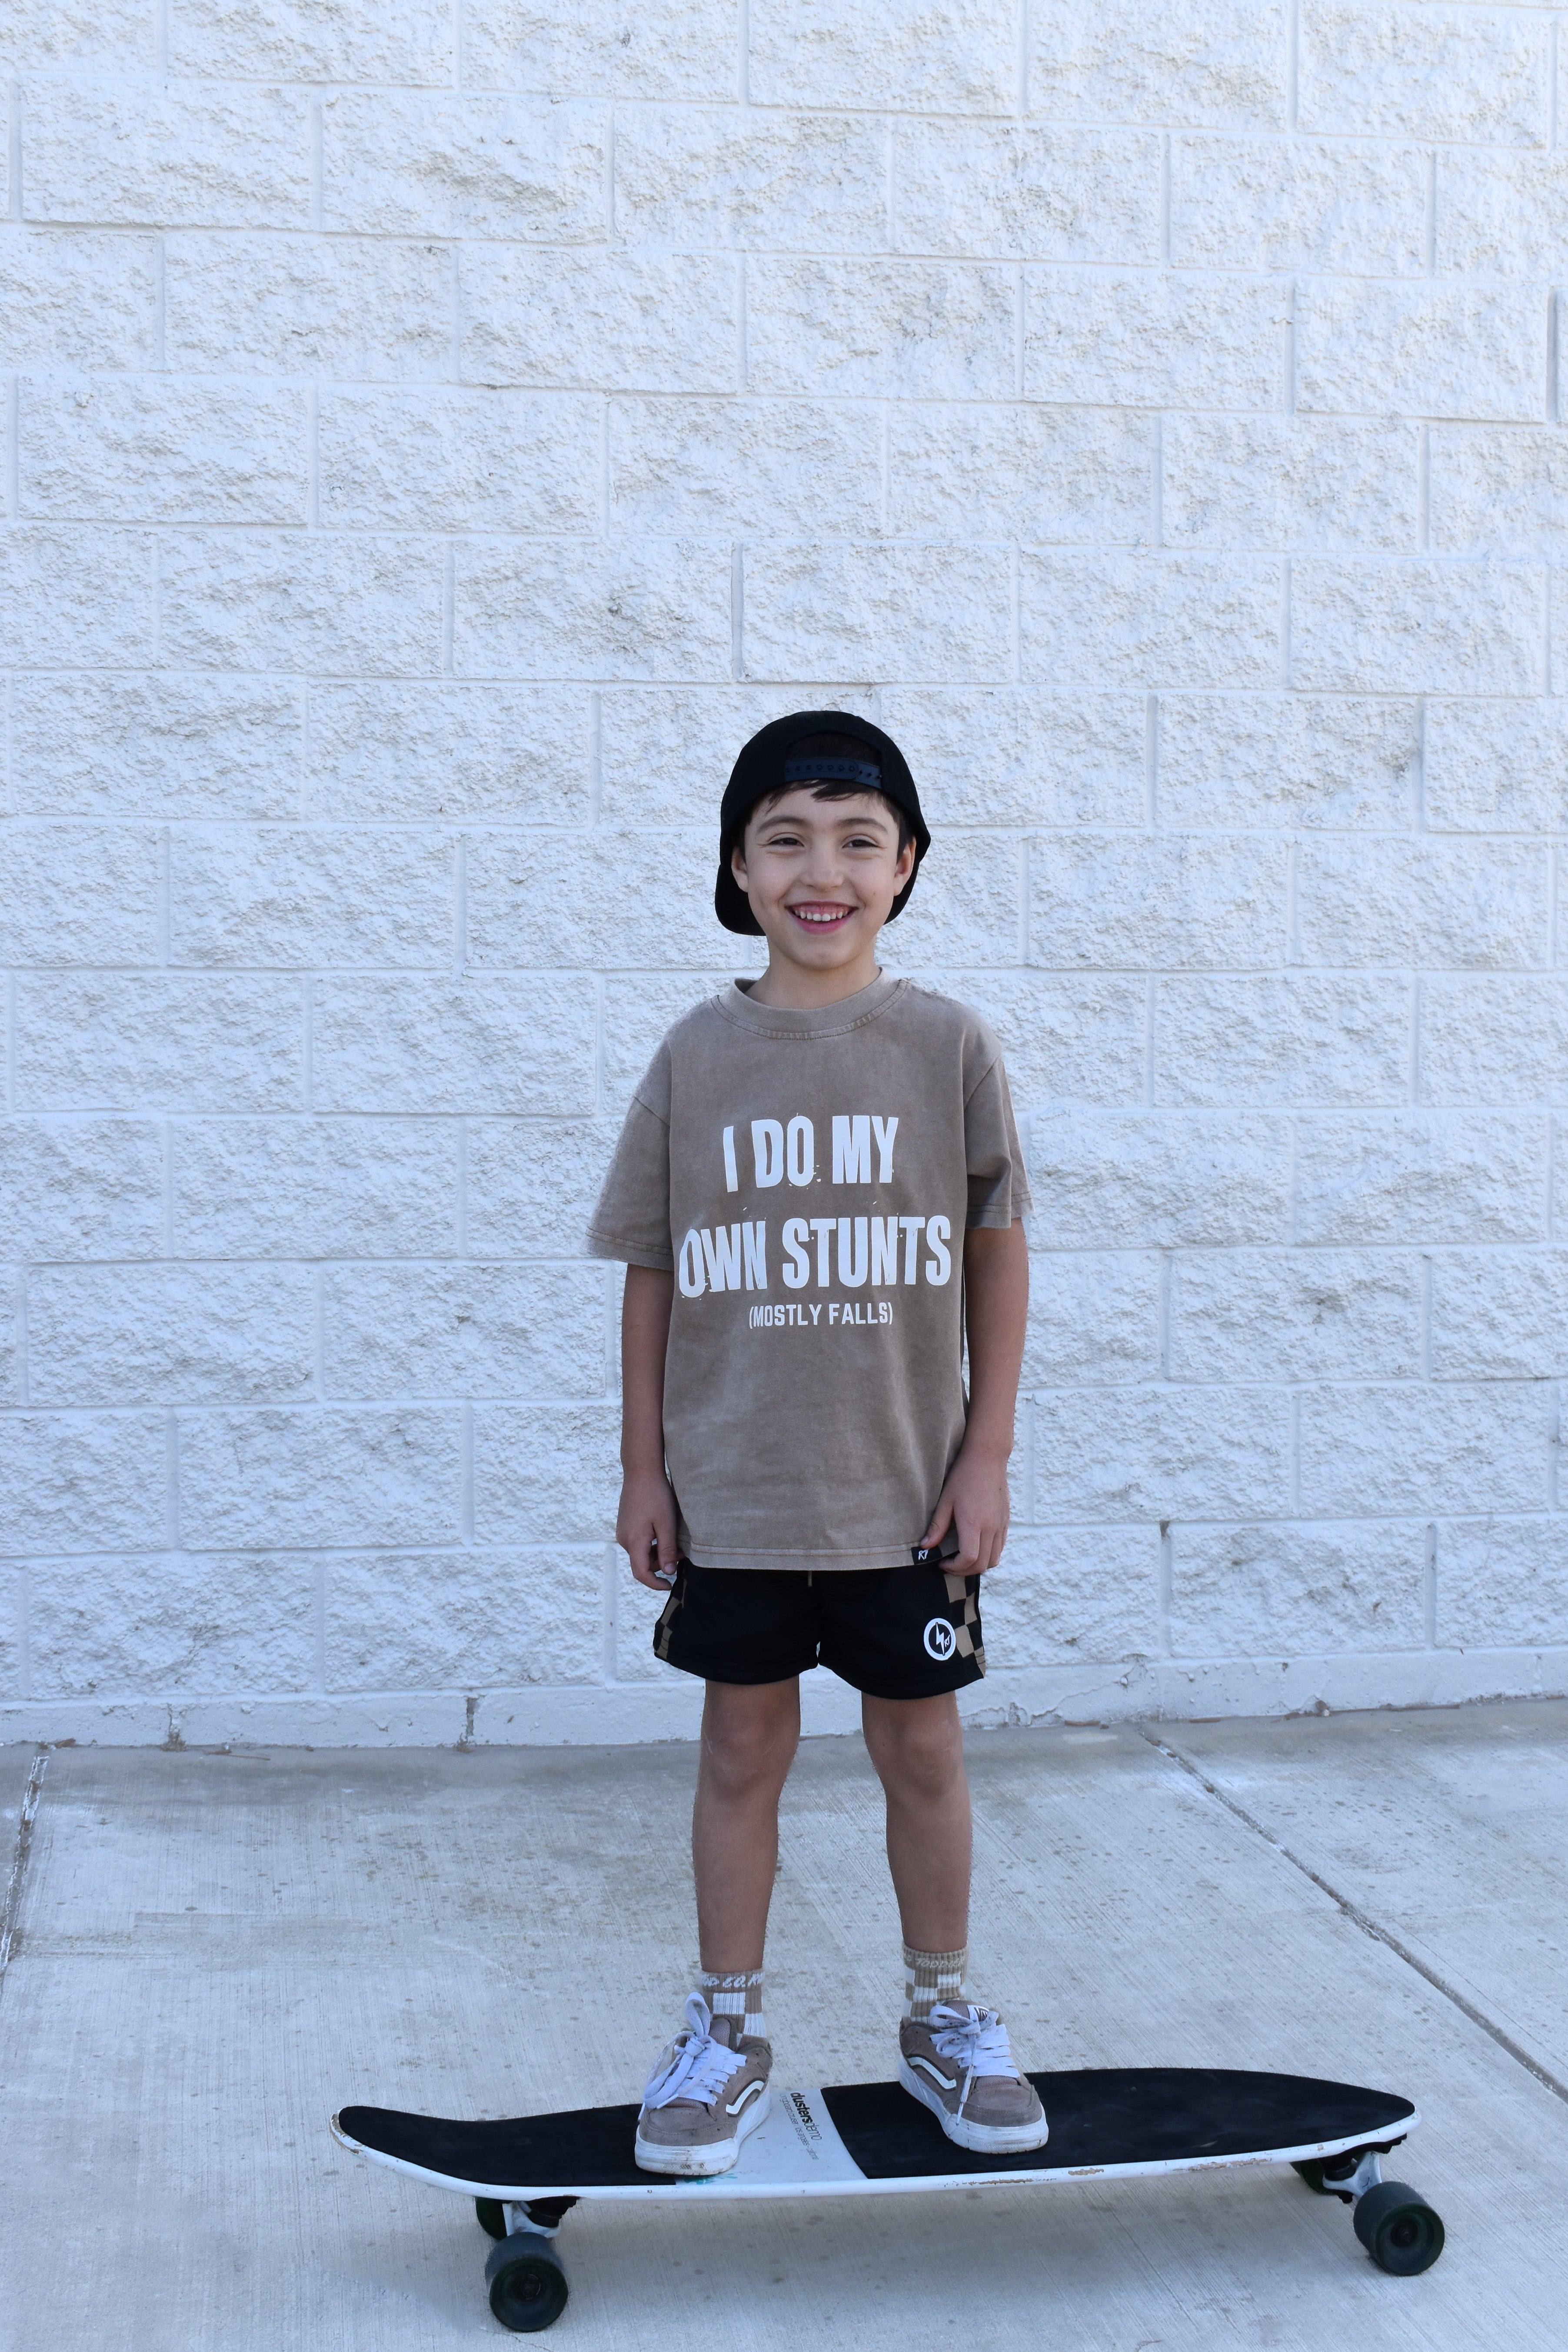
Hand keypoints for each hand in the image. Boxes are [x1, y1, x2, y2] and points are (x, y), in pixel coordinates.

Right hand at [617, 1466, 679, 1591]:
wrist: (641, 1471)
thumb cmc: (656, 1496)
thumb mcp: (666, 1524)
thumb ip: (667, 1550)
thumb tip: (668, 1572)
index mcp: (633, 1541)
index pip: (641, 1573)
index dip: (655, 1584)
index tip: (669, 1585)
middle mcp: (624, 1539)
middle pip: (642, 1563)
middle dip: (662, 1564)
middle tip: (681, 1552)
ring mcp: (623, 1532)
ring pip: (642, 1553)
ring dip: (658, 1552)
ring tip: (675, 1539)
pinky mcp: (626, 1525)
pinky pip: (639, 1543)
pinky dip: (652, 1543)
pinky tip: (664, 1531)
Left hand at [919, 1448, 1010, 1573]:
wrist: (987, 1458)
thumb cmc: (963, 1476)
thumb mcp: (945, 1500)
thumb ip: (937, 1526)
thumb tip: (925, 1547)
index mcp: (974, 1523)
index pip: (969, 1558)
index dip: (955, 1567)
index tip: (942, 1562)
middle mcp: (991, 1527)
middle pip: (982, 1564)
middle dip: (964, 1571)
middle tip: (949, 1564)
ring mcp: (1001, 1525)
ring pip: (994, 1559)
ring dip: (977, 1565)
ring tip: (962, 1558)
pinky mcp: (1005, 1522)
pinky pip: (1000, 1548)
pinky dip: (988, 1554)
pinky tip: (975, 1545)